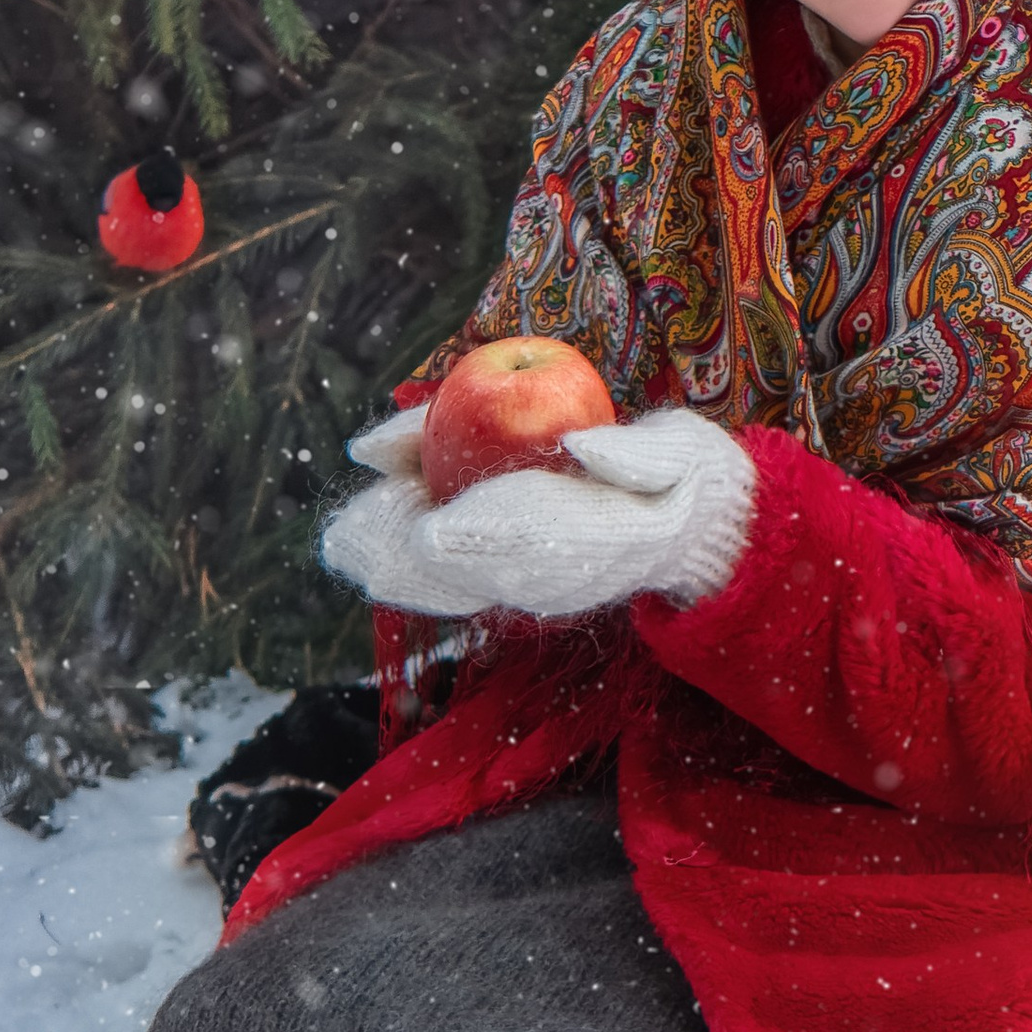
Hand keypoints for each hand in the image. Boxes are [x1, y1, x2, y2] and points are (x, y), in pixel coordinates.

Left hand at [319, 406, 753, 620]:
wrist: (687, 533)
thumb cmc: (676, 477)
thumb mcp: (679, 455)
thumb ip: (639, 455)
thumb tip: (583, 447)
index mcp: (599, 537)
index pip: (532, 540)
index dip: (480, 536)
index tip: (433, 530)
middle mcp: (556, 572)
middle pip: (474, 570)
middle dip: (408, 556)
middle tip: (350, 537)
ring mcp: (530, 584)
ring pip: (453, 583)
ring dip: (394, 565)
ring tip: (343, 544)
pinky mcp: (509, 581)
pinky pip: (449, 583)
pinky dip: (404, 568)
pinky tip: (361, 550)